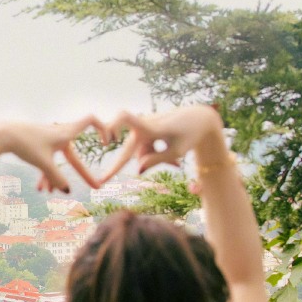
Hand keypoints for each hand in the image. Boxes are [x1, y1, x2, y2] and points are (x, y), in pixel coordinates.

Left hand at [0, 116, 107, 193]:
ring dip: (55, 177)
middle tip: (97, 186)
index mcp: (65, 133)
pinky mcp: (37, 144)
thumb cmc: (24, 144)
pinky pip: (47, 161)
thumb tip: (67, 191)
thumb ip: (56, 178)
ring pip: (58, 161)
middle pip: (74, 156)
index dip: (103, 128)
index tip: (107, 142)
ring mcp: (48, 140)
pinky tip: (40, 188)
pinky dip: (45, 173)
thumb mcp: (43, 163)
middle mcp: (59, 134)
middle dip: (83, 173)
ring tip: (49, 192)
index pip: (90, 121)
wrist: (1, 135)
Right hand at [101, 105, 226, 176]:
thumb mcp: (176, 152)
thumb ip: (156, 161)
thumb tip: (138, 170)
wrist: (201, 119)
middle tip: (101, 183)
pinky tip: (175, 162)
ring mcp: (145, 127)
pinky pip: (146, 147)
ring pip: (141, 150)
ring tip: (177, 165)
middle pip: (131, 150)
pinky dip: (157, 153)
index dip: (112, 126)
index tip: (105, 140)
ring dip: (154, 158)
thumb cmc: (191, 135)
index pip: (125, 118)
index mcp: (150, 127)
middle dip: (132, 164)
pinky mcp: (148, 130)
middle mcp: (143, 125)